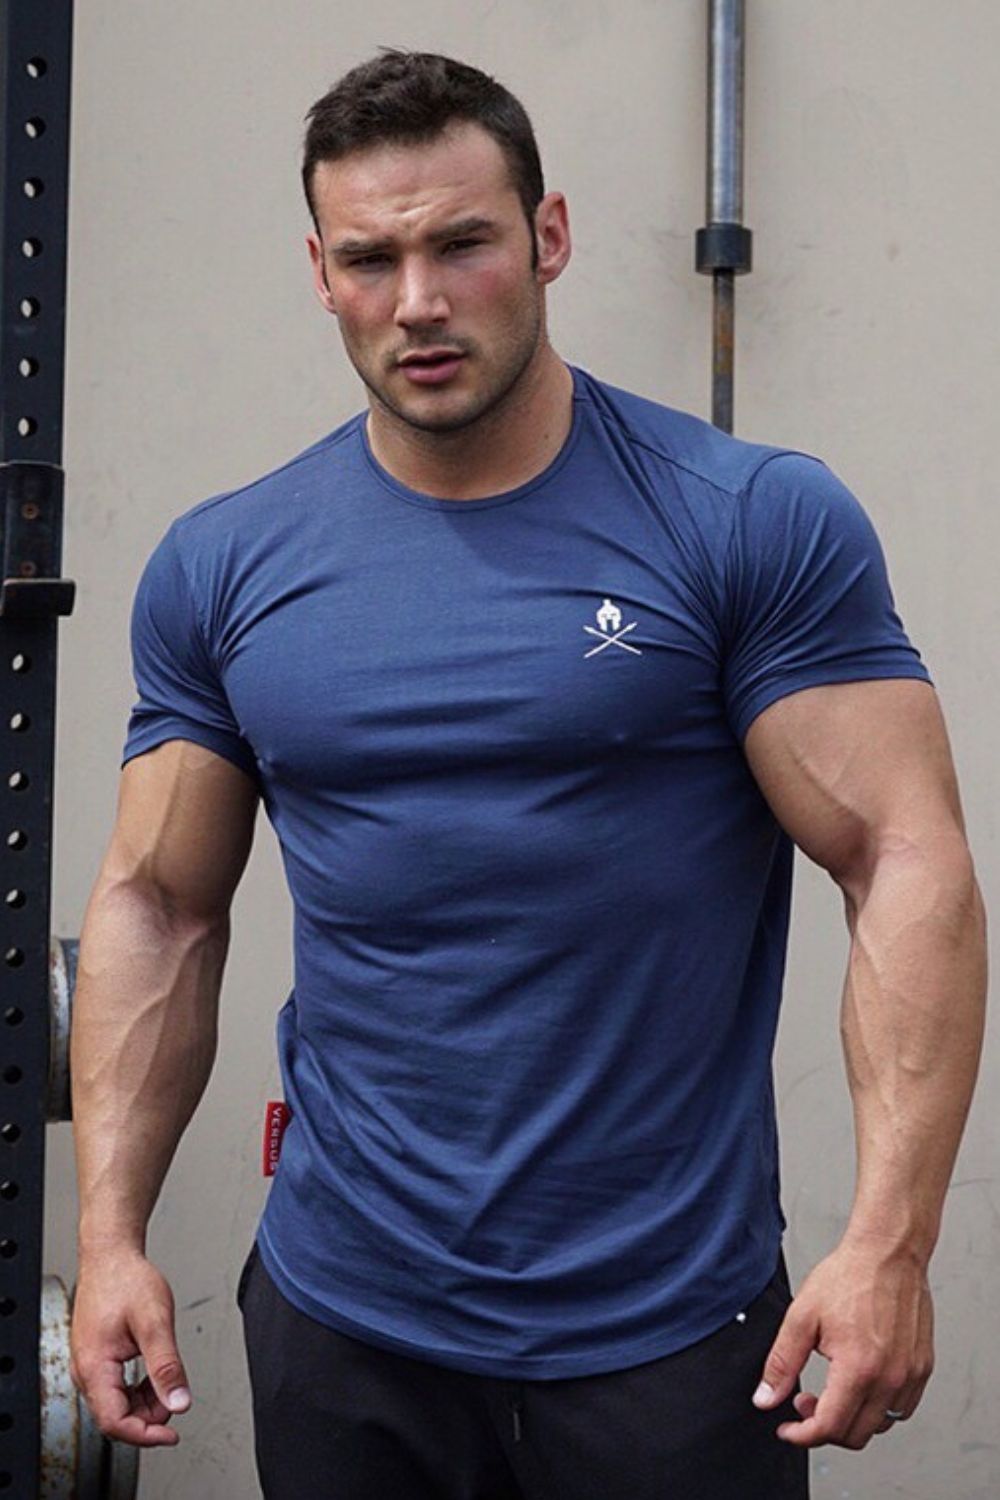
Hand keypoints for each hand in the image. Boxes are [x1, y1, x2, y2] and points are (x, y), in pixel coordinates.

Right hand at [70, 1247, 191, 1446]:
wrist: (111, 1255)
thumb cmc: (127, 1280)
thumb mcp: (155, 1322)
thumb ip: (167, 1366)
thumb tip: (179, 1402)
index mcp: (94, 1366)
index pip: (114, 1422)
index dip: (145, 1435)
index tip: (171, 1434)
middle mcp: (85, 1370)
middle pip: (114, 1417)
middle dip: (148, 1417)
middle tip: (175, 1398)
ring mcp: (89, 1365)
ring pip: (115, 1403)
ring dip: (144, 1403)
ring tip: (168, 1382)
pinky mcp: (96, 1358)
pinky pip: (115, 1388)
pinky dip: (137, 1389)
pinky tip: (155, 1375)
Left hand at [752, 1239, 933, 1448]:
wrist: (888, 1253)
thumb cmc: (849, 1277)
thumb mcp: (802, 1316)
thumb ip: (782, 1362)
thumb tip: (766, 1397)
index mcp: (858, 1368)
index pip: (829, 1427)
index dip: (802, 1435)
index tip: (788, 1429)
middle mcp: (890, 1378)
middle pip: (856, 1435)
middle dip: (823, 1428)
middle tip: (804, 1403)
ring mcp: (910, 1375)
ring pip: (880, 1425)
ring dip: (852, 1419)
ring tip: (831, 1390)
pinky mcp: (922, 1368)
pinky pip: (901, 1408)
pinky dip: (877, 1408)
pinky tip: (859, 1383)